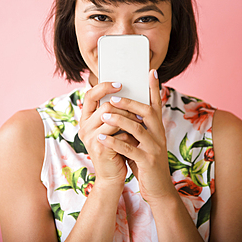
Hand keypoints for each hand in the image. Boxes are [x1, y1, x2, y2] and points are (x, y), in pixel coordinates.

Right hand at [79, 82, 141, 186]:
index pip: (90, 95)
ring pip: (114, 117)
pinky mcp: (100, 147)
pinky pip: (119, 133)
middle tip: (139, 110)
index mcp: (86, 119)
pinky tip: (136, 139)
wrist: (112, 175)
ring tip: (140, 122)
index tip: (120, 83)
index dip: (104, 86)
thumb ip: (115, 112)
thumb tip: (131, 92)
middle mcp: (84, 126)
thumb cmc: (115, 149)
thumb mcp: (112, 128)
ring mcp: (90, 137)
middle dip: (125, 106)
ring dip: (130, 119)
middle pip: (106, 105)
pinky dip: (130, 134)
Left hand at [97, 69, 174, 204]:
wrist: (158, 188)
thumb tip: (122, 108)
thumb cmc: (146, 160)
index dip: (154, 87)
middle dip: (129, 103)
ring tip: (104, 115)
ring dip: (119, 120)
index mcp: (157, 127)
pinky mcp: (147, 161)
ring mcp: (154, 147)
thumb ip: (138, 125)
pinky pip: (129, 149)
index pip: (156, 103)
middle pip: (146, 111)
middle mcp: (159, 134)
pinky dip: (114, 142)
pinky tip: (102, 138)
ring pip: (137, 129)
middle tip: (113, 97)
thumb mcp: (144, 140)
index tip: (150, 72)